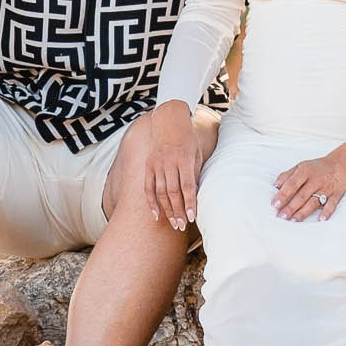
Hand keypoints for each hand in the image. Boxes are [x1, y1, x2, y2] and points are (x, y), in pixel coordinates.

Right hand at [141, 99, 212, 228]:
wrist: (168, 120)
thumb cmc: (187, 138)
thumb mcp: (197, 153)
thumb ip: (195, 173)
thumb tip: (194, 195)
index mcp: (184, 159)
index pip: (187, 185)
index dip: (189, 203)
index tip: (192, 217)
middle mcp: (169, 162)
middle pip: (173, 192)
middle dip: (178, 211)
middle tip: (182, 225)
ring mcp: (156, 164)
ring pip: (160, 192)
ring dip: (167, 210)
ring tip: (174, 224)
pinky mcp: (148, 166)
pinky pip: (148, 187)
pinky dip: (151, 202)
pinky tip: (157, 215)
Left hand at [273, 143, 345, 222]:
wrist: (341, 165)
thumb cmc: (317, 168)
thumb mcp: (301, 166)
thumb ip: (287, 175)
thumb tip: (275, 186)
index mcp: (305, 171)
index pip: (292, 184)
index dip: (283, 194)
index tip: (274, 204)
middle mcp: (316, 180)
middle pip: (302, 195)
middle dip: (291, 207)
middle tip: (281, 216)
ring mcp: (326, 188)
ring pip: (314, 202)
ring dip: (303, 212)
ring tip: (293, 220)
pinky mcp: (336, 194)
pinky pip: (331, 204)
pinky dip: (327, 212)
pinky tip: (320, 219)